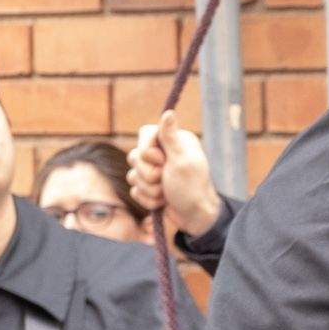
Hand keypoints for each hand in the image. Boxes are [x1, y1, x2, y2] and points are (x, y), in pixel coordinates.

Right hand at [128, 110, 222, 238]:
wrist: (195, 218)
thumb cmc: (192, 188)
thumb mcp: (183, 160)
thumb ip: (171, 137)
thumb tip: (168, 111)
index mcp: (175, 141)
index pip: (145, 132)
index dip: (147, 148)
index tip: (161, 160)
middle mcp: (164, 153)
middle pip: (135, 155)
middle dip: (148, 174)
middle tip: (165, 180)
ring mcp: (156, 171)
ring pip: (133, 175)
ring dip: (149, 189)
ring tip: (166, 194)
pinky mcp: (150, 187)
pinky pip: (135, 190)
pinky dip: (148, 199)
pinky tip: (163, 203)